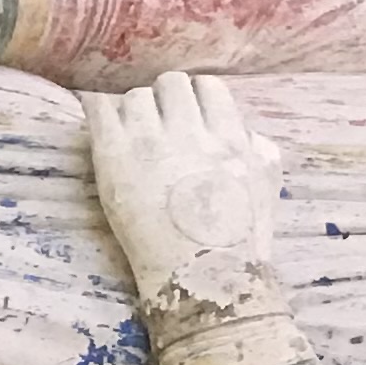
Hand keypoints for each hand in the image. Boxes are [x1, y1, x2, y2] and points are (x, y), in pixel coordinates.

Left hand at [87, 70, 280, 318]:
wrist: (200, 280)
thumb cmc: (239, 245)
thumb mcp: (267, 190)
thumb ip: (261, 151)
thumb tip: (246, 133)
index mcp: (229, 137)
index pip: (207, 87)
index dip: (196, 97)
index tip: (187, 114)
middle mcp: (190, 131)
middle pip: (170, 84)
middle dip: (164, 100)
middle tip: (158, 124)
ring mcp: (149, 142)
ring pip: (134, 97)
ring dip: (134, 111)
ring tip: (131, 134)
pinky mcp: (114, 157)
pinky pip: (99, 109)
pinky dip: (98, 109)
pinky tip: (98, 119)